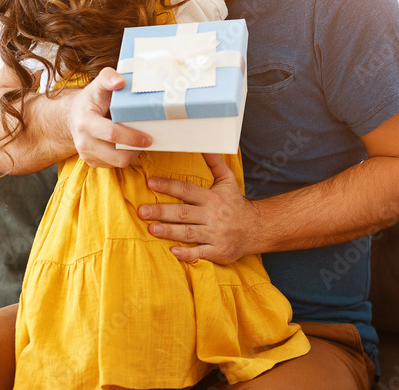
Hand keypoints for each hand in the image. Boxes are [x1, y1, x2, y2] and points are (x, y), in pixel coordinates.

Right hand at [67, 67, 151, 167]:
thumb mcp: (97, 85)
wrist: (74, 115)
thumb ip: (108, 78)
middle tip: (149, 140)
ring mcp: (86, 154)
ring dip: (131, 153)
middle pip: (116, 155)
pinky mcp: (91, 162)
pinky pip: (113, 165)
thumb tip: (120, 81)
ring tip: (138, 142)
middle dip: (136, 149)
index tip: (148, 138)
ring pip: (117, 162)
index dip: (132, 137)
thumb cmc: (91, 99)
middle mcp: (83, 141)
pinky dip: (124, 156)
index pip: (112, 133)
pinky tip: (127, 145)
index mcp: (86, 122)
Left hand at [138, 153, 260, 263]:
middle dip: (162, 211)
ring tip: (151, 229)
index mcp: (213, 198)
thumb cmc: (235, 204)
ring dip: (169, 231)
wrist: (256, 228)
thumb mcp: (228, 180)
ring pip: (189, 233)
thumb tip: (205, 144)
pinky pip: (201, 253)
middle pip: (184, 213)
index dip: (169, 186)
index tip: (151, 183)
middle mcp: (213, 216)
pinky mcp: (218, 251)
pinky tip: (173, 252)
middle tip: (142, 211)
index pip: (188, 190)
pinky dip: (187, 254)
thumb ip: (215, 162)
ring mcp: (216, 234)